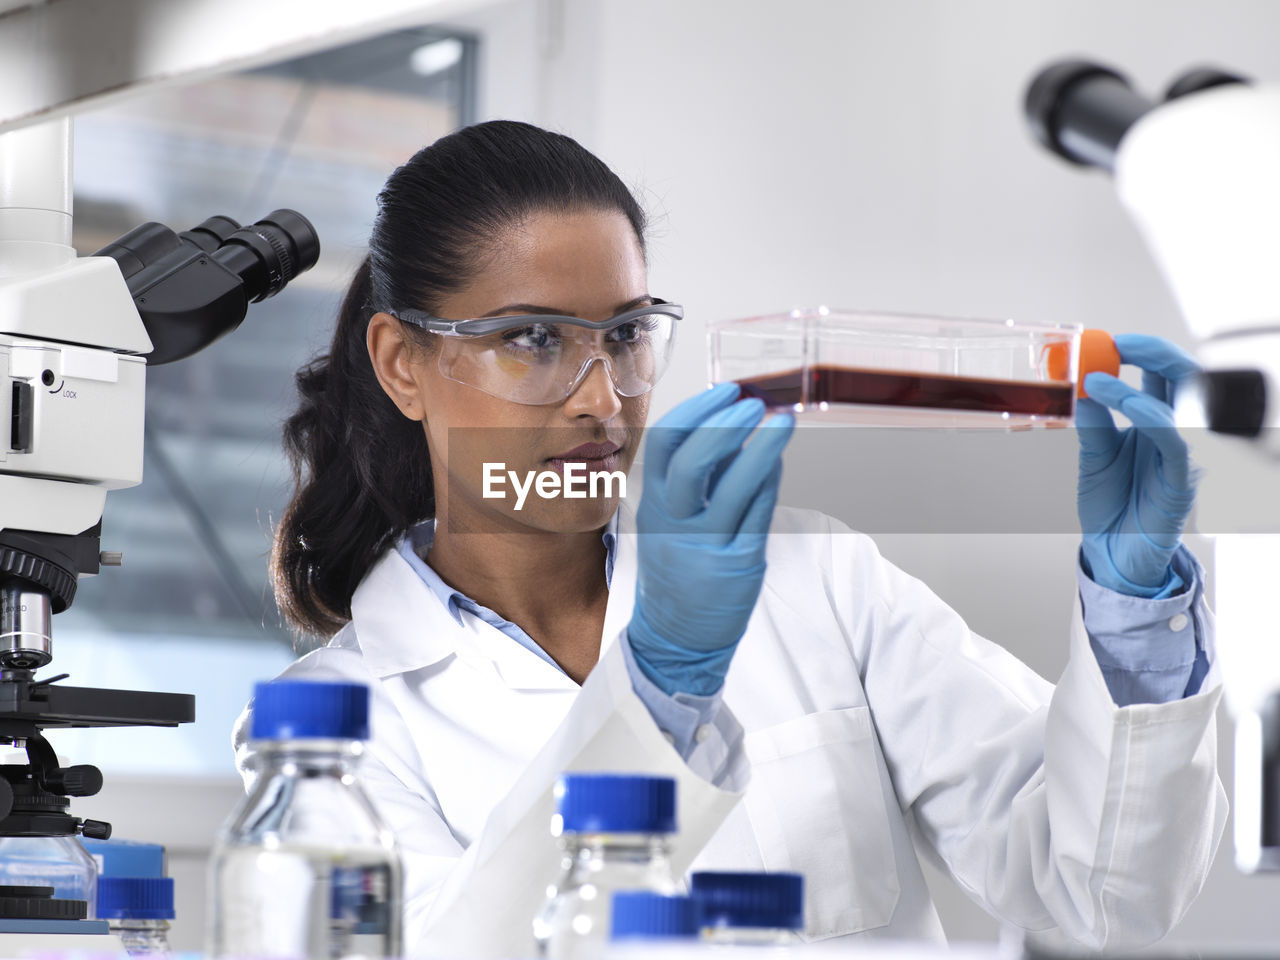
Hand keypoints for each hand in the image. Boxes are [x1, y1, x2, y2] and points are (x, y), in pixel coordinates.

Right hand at [628, 382, 794, 695]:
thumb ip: (698, 479)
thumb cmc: (678, 570)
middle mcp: (675, 523)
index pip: (664, 445)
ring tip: (781, 422)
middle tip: (752, 403)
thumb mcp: (671, 521)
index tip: (724, 391)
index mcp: (654, 504)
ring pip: (733, 488)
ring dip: (760, 449)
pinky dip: (769, 483)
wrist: (675, 637)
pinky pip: (756, 515)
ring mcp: (705, 545)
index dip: (695, 412)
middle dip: (724, 425)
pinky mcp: (736, 565)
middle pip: (692, 463)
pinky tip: (778, 461)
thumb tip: (732, 429)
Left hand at [1076, 334, 1200, 596]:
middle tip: (1116, 343)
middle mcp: (1177, 434)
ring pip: (1183, 406)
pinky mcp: (1183, 481)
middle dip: (1154, 353)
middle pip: (1184, 379)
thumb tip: (1080, 387)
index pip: (1163, 374)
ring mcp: (1183, 456)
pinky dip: (1153, 417)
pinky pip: (1177, 442)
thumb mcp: (1094, 456)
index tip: (1109, 339)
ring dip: (1140, 385)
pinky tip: (1128, 406)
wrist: (1112, 554)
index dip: (1143, 351)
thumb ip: (1093, 424)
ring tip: (1098, 380)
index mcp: (1156, 423)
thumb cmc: (1111, 506)